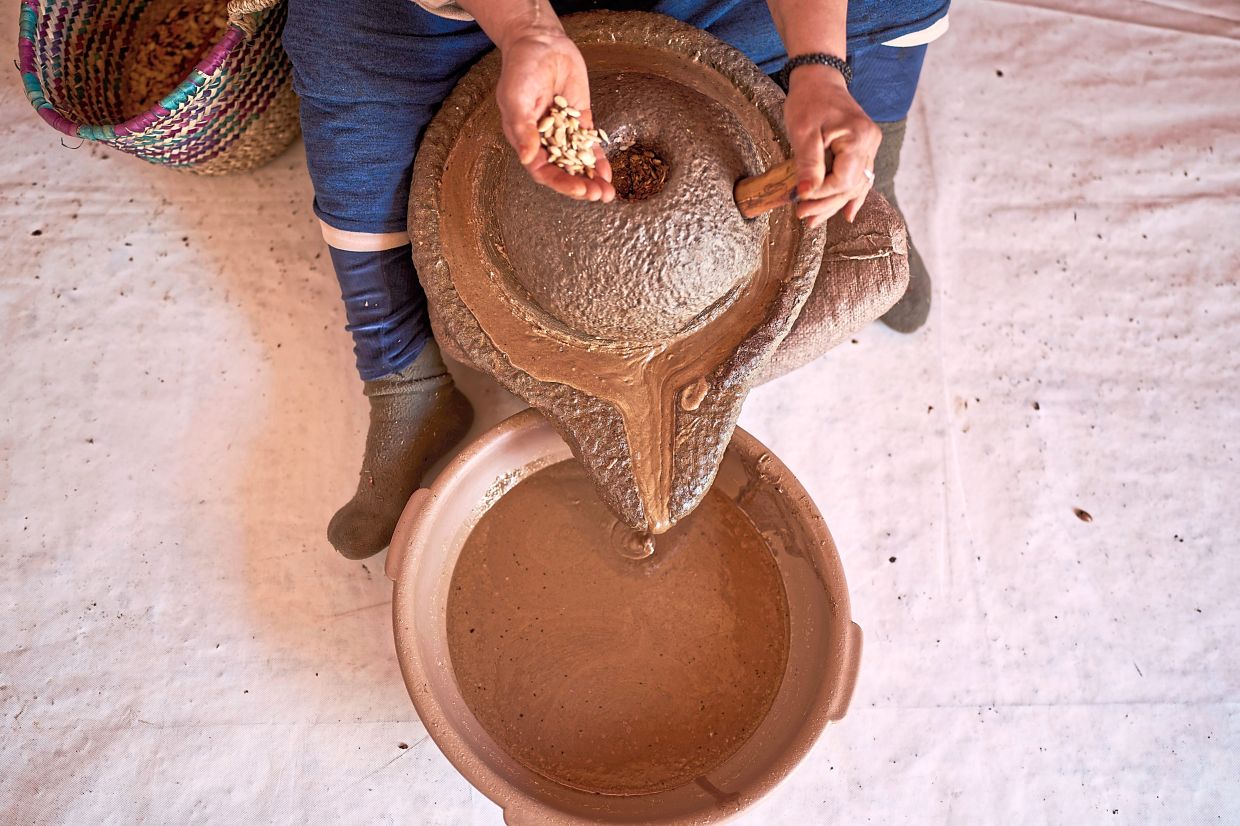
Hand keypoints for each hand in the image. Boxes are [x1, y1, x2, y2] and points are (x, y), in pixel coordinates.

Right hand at [495, 28, 614, 202]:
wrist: (540, 42)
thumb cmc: (520, 68)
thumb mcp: (516, 97)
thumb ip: (522, 128)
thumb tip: (528, 158)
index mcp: (525, 140)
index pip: (543, 171)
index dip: (561, 183)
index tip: (579, 188)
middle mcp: (544, 141)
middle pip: (563, 172)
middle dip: (581, 186)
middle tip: (598, 195)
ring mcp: (564, 132)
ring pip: (578, 163)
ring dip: (592, 179)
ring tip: (607, 193)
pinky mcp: (579, 121)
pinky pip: (589, 146)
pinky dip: (598, 161)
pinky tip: (608, 174)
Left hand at [784, 65, 880, 227]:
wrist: (820, 79)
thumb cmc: (809, 100)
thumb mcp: (803, 132)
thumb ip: (807, 163)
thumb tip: (805, 194)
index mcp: (859, 138)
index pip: (843, 179)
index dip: (821, 194)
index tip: (799, 199)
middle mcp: (870, 144)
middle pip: (851, 186)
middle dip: (826, 204)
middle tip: (802, 216)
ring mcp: (870, 147)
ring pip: (855, 185)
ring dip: (835, 204)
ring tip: (813, 220)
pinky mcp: (863, 149)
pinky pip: (859, 177)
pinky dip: (851, 196)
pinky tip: (847, 214)